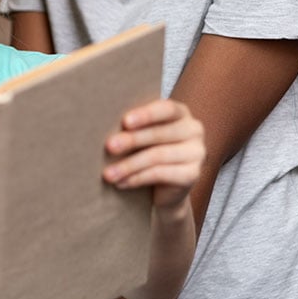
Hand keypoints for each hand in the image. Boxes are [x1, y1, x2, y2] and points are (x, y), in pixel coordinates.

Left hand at [102, 99, 204, 213]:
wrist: (164, 189)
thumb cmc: (145, 151)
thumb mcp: (141, 135)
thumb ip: (132, 126)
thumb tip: (101, 122)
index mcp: (181, 113)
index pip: (166, 109)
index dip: (146, 114)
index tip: (125, 121)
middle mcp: (193, 130)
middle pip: (160, 133)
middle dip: (131, 140)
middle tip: (109, 146)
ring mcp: (197, 153)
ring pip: (158, 156)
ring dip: (129, 165)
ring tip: (108, 173)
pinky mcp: (193, 175)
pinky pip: (161, 175)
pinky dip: (137, 178)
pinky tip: (121, 183)